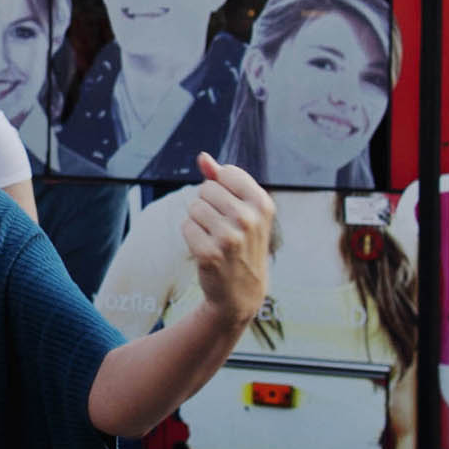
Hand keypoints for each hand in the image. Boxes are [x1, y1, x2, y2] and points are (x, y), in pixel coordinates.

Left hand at [181, 153, 275, 324]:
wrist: (242, 291)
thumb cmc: (242, 243)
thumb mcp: (244, 210)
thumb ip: (223, 181)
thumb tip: (203, 157)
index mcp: (263, 203)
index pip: (226, 173)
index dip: (221, 188)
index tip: (232, 208)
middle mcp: (249, 219)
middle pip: (206, 189)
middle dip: (208, 205)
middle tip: (221, 227)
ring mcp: (230, 237)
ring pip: (194, 207)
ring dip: (198, 221)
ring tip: (214, 238)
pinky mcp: (209, 253)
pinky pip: (186, 226)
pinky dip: (191, 236)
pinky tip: (206, 249)